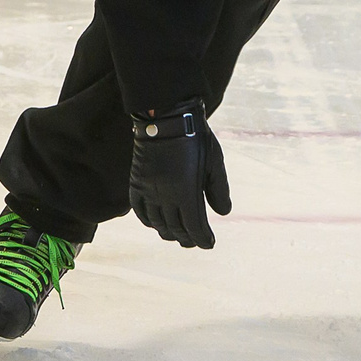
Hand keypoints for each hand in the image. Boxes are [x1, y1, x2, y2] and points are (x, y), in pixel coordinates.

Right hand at [128, 100, 229, 247]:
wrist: (165, 116)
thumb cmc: (196, 137)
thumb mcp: (215, 161)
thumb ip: (219, 190)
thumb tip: (224, 213)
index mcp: (186, 191)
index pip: (194, 227)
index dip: (202, 239)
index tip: (209, 244)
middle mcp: (165, 195)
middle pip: (175, 229)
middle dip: (187, 239)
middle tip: (194, 242)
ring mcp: (148, 190)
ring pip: (157, 223)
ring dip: (168, 233)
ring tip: (177, 235)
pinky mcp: (136, 182)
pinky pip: (139, 210)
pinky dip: (148, 221)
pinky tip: (155, 223)